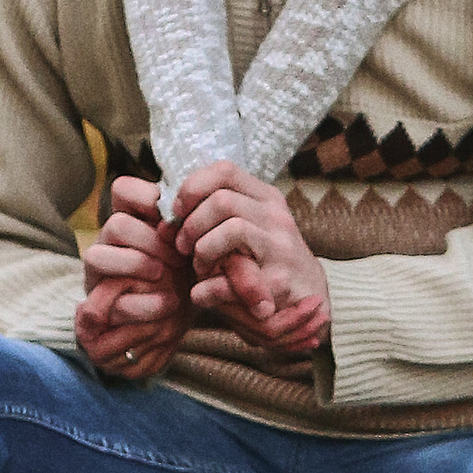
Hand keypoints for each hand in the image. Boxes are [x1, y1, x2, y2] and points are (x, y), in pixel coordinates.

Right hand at [76, 175, 186, 384]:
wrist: (166, 332)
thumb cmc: (180, 283)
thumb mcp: (190, 252)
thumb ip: (190, 230)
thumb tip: (201, 205)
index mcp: (131, 224)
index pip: (122, 190)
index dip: (145, 196)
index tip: (174, 217)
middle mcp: (107, 246)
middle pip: (115, 224)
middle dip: (150, 240)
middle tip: (179, 257)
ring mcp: (96, 278)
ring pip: (96, 256)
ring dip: (134, 264)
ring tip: (163, 277)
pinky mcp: (91, 313)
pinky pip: (97, 304)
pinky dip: (138, 304)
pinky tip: (166, 305)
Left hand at [168, 161, 330, 357]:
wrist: (308, 302)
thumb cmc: (262, 262)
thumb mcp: (244, 229)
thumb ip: (211, 217)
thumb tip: (164, 220)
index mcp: (265, 197)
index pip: (224, 170)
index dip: (192, 188)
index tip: (177, 212)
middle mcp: (276, 217)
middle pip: (222, 200)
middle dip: (191, 225)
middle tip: (182, 247)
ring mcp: (281, 248)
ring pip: (232, 229)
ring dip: (203, 252)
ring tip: (199, 268)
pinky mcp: (278, 282)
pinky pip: (231, 279)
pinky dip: (206, 289)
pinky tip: (202, 294)